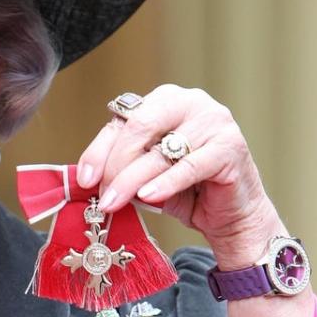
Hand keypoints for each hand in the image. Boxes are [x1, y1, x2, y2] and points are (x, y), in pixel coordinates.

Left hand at [77, 84, 284, 268]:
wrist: (231, 215)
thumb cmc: (187, 192)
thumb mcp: (145, 178)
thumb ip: (122, 170)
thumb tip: (88, 178)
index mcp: (165, 101)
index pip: (124, 120)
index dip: (99, 150)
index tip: (84, 179)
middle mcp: (190, 102)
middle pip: (140, 125)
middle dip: (115, 164)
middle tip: (103, 196)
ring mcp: (214, 121)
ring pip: (162, 149)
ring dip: (132, 180)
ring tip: (114, 203)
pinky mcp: (231, 147)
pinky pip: (190, 165)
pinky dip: (166, 182)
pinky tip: (148, 196)